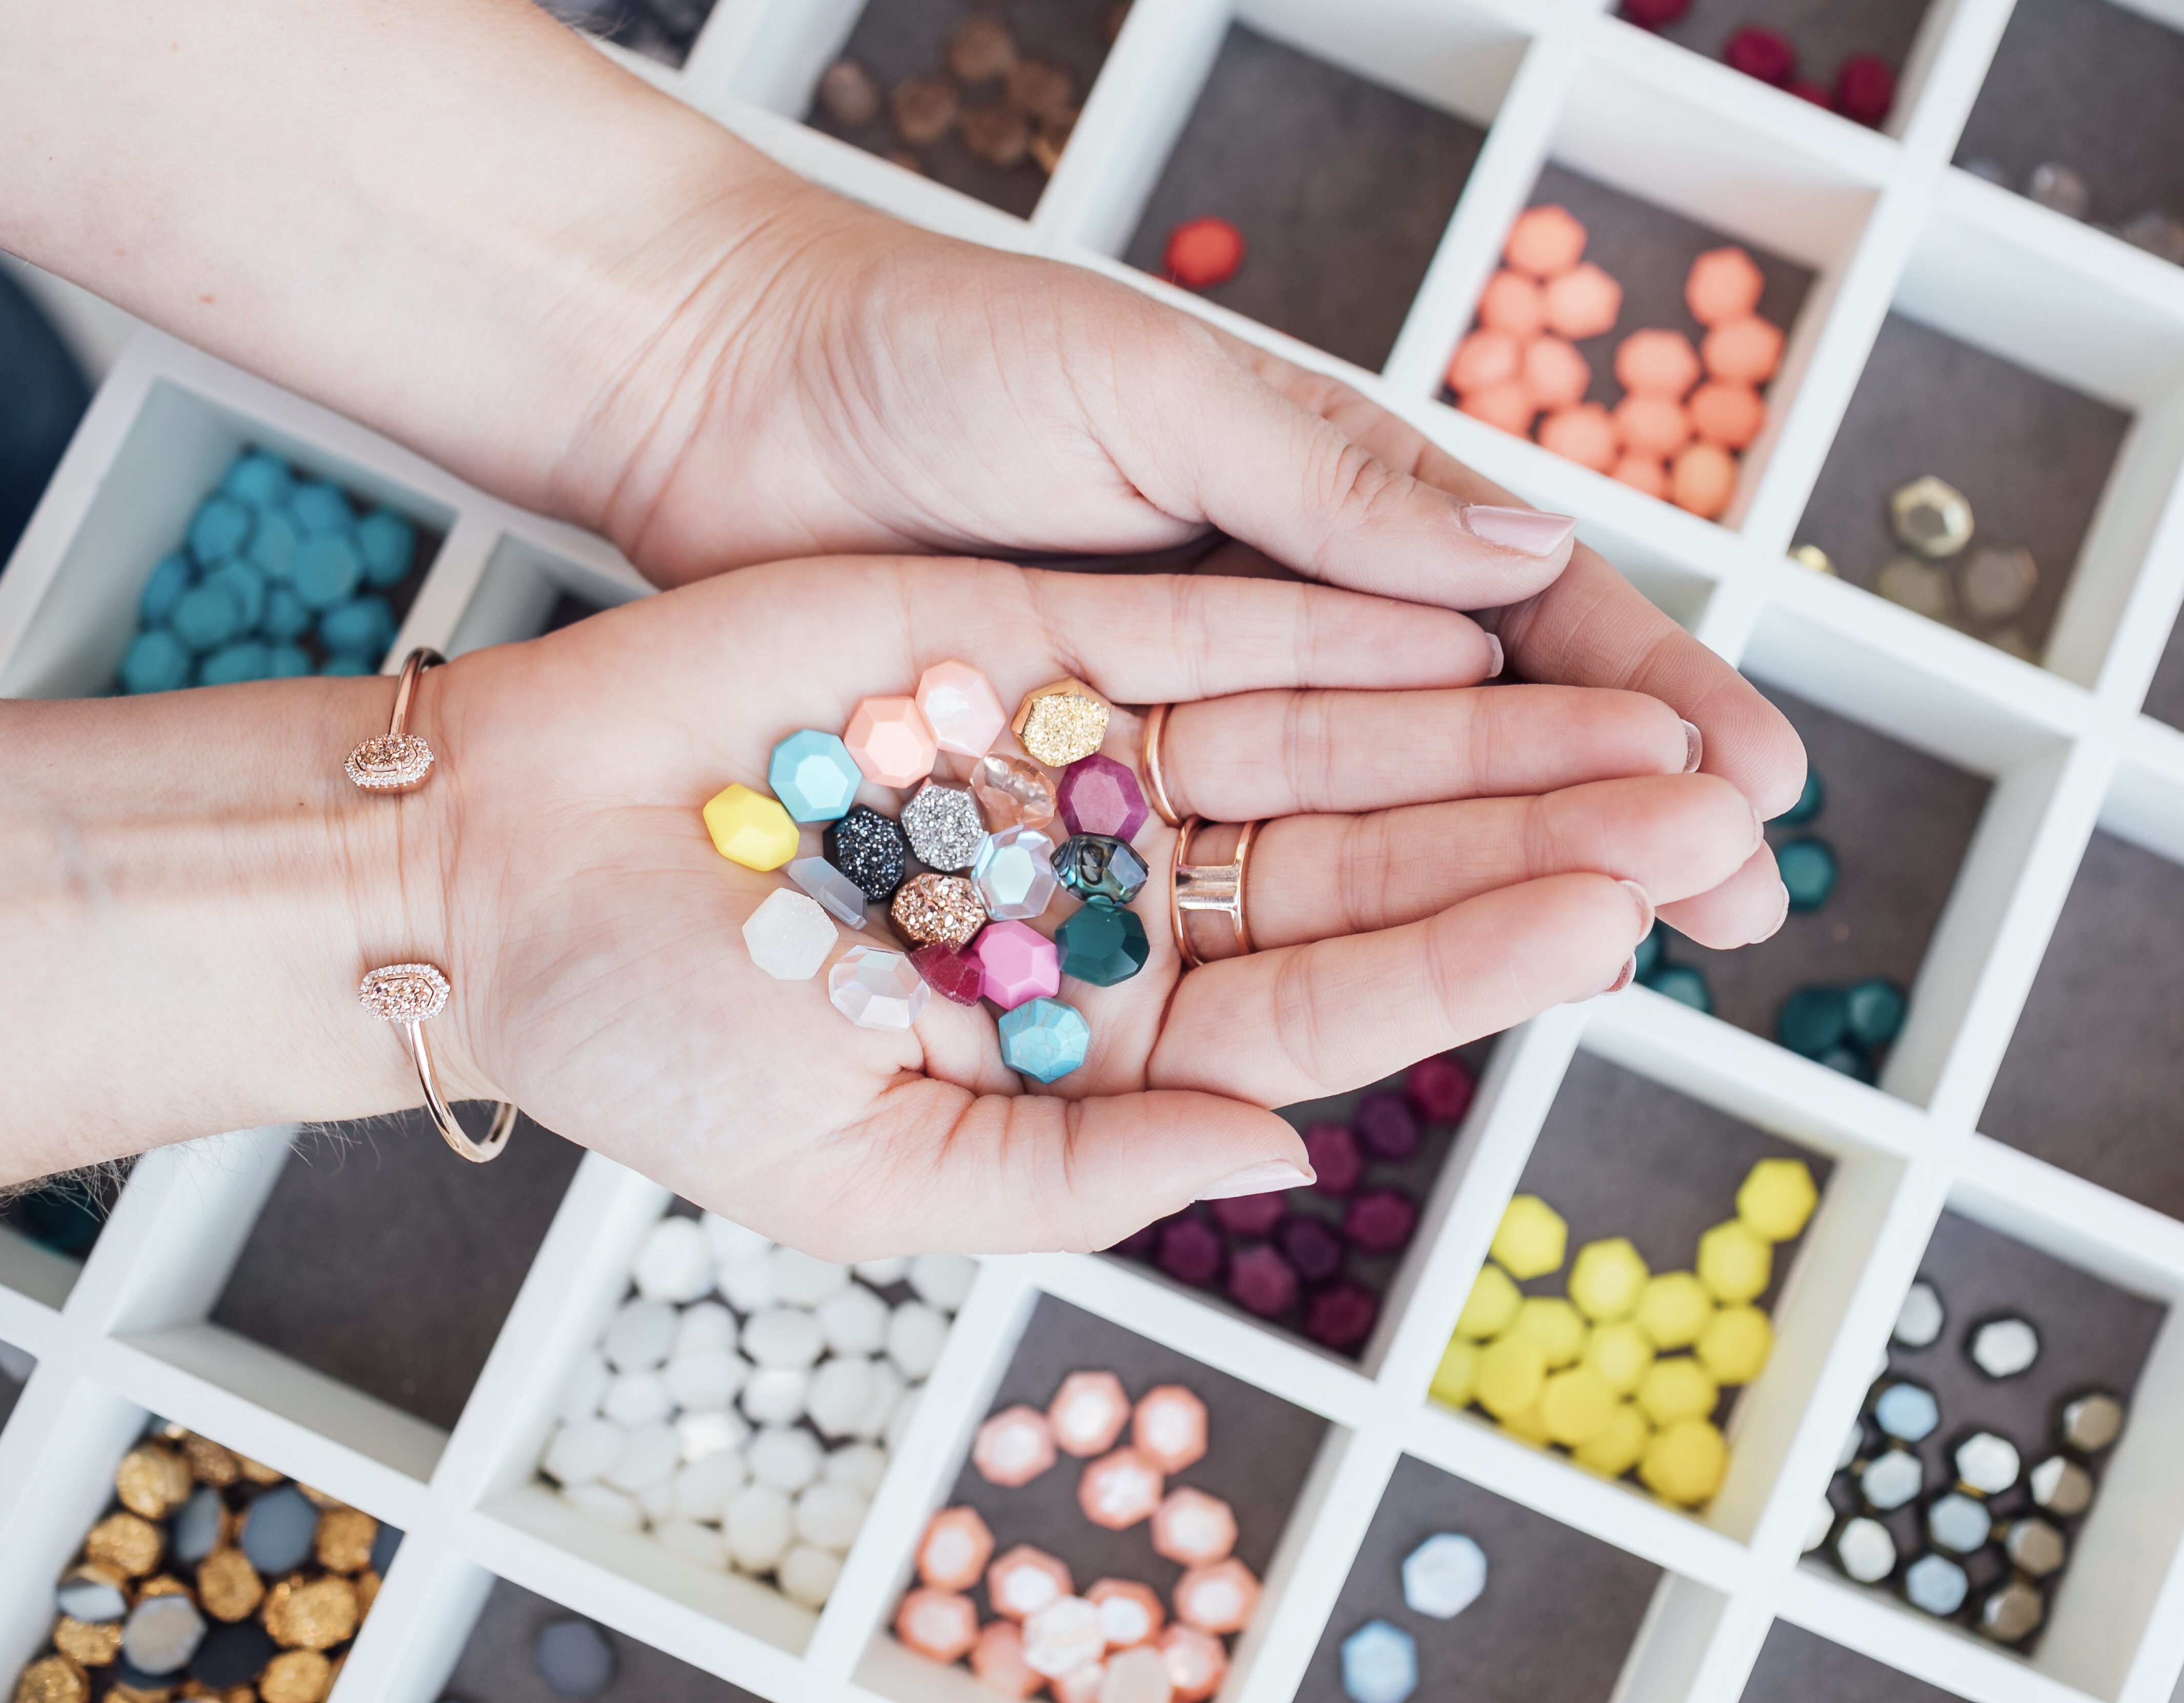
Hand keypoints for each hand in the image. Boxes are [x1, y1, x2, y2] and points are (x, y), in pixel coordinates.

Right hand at [423, 559, 1759, 1256]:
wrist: (489, 873)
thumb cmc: (651, 1046)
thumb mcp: (864, 1175)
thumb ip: (1081, 1170)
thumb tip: (1280, 1167)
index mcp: (1094, 1035)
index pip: (1326, 1005)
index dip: (1472, 961)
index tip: (1612, 926)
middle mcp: (1113, 899)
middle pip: (1359, 865)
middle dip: (1525, 839)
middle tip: (1694, 815)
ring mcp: (1075, 769)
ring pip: (1316, 741)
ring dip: (1469, 724)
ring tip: (1633, 712)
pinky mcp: (1020, 650)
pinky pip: (1198, 632)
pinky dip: (1323, 624)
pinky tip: (1453, 610)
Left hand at [568, 194, 1803, 947]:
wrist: (732, 397)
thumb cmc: (944, 352)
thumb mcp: (1152, 388)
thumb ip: (1328, 486)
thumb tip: (1527, 550)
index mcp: (1323, 510)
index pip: (1520, 614)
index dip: (1644, 694)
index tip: (1756, 779)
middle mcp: (1274, 635)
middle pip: (1471, 746)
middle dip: (1607, 817)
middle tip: (1732, 903)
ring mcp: (1184, 730)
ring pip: (1367, 828)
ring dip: (1495, 887)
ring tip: (1618, 950)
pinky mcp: (1086, 802)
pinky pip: (1228, 874)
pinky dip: (1328, 923)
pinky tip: (1419, 978)